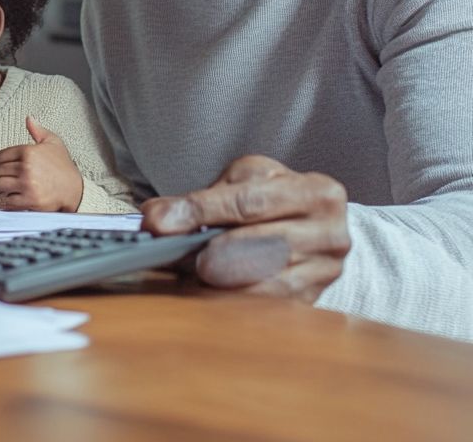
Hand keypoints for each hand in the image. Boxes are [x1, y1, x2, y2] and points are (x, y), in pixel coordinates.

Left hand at [0, 116, 83, 210]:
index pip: (0, 156)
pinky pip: (9, 200)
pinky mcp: (29, 200)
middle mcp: (26, 167)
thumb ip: (38, 130)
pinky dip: (6, 200)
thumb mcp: (53, 142)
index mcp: (28, 151)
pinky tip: (7, 197)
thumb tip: (29, 118)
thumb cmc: (64, 166)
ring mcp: (27, 184)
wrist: (76, 190)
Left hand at [140, 155, 349, 301]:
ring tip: (182, 270)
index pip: (248, 203)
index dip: (200, 212)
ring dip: (212, 280)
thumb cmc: (275, 198)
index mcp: (317, 193)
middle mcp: (330, 235)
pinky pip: (261, 306)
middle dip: (203, 251)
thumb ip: (203, 195)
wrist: (316, 227)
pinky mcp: (311, 303)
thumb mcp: (247, 179)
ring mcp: (325, 274)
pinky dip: (227, 299)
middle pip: (254, 246)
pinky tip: (203, 290)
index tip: (159, 222)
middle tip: (166, 252)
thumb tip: (156, 216)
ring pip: (257, 283)